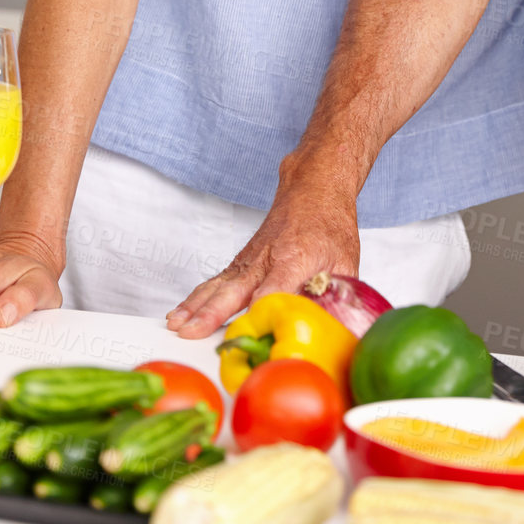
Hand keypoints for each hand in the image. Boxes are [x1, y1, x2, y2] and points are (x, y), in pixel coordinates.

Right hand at [167, 174, 360, 337]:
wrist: (314, 189)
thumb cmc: (330, 225)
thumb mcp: (346, 261)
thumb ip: (337, 296)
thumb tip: (334, 328)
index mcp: (296, 257)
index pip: (275, 287)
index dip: (261, 309)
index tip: (248, 331)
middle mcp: (267, 257)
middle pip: (237, 288)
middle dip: (213, 312)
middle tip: (192, 334)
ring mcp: (250, 258)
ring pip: (219, 285)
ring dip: (196, 306)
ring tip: (177, 326)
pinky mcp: (242, 261)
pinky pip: (216, 281)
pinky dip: (196, 298)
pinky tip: (179, 314)